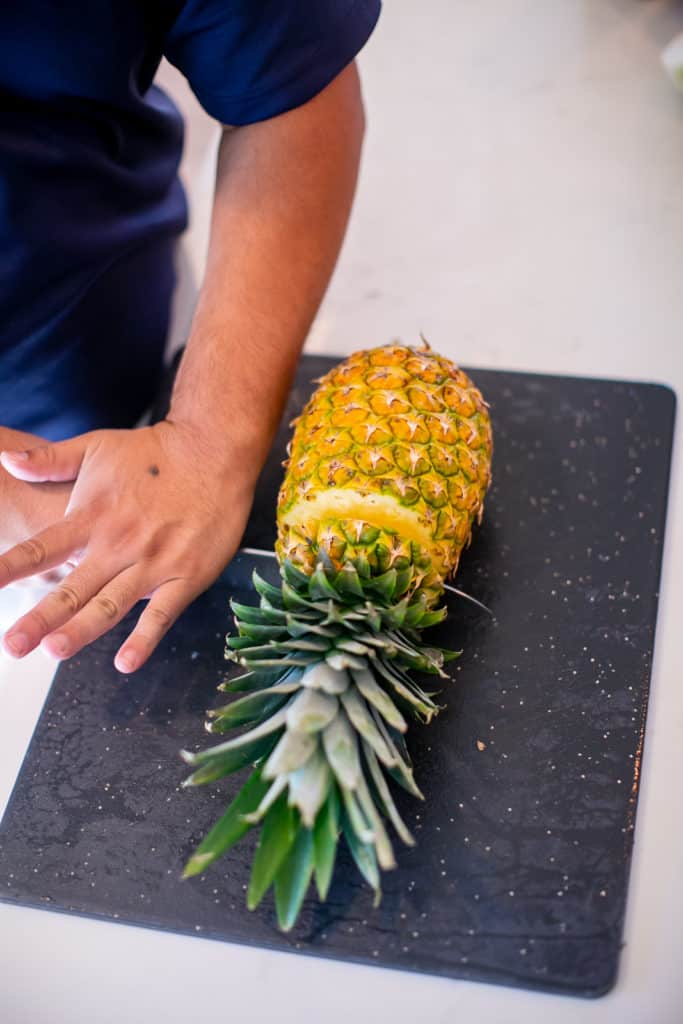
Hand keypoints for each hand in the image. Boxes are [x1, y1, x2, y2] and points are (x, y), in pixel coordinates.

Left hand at [0, 421, 253, 671]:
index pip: (43, 547)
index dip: (12, 566)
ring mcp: (153, 563)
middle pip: (72, 587)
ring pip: (111, 604)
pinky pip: (162, 614)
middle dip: (40, 618)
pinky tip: (125, 663)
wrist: (214, 450)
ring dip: (82, 630)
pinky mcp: (186, 575)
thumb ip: (50, 460)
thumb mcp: (96, 446)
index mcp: (93, 515)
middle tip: (12, 644)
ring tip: (55, 650)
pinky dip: (144, 639)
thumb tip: (7, 461)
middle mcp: (118, 544)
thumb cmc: (154, 451)